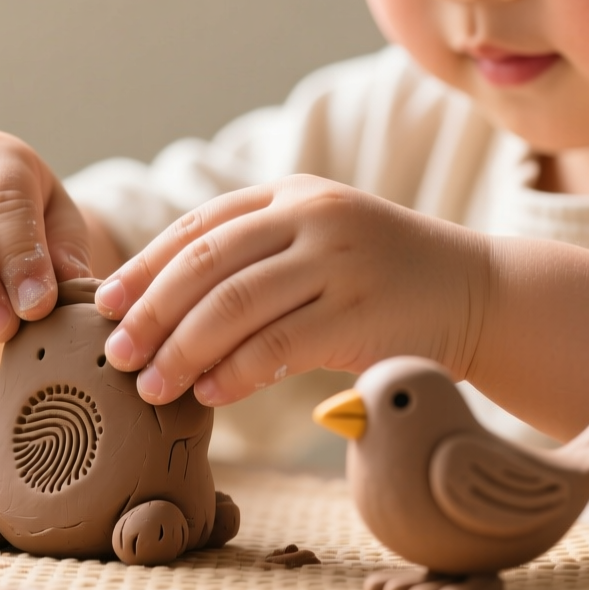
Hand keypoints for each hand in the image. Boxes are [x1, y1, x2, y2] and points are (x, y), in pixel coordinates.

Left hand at [96, 175, 489, 405]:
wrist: (481, 295)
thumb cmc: (381, 281)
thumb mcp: (318, 245)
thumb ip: (254, 260)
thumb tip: (157, 310)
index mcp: (292, 194)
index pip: (199, 226)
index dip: (146, 266)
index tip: (107, 305)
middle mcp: (313, 216)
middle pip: (206, 263)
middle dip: (152, 312)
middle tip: (115, 354)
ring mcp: (339, 261)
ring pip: (234, 307)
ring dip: (182, 351)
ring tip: (150, 386)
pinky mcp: (360, 312)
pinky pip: (276, 346)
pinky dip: (233, 373)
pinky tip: (206, 395)